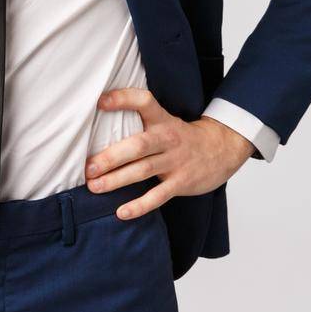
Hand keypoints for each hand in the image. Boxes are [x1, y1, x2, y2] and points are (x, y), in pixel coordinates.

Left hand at [84, 87, 255, 220]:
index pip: (144, 102)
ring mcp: (175, 161)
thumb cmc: (182, 136)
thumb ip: (140, 121)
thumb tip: (98, 125)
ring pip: (143, 171)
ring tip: (94, 187)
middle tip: (88, 167)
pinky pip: (158, 196)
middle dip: (111, 157)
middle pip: (138, 145)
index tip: (100, 102)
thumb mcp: (165, 120)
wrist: (222, 149)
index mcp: (162, 119)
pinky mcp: (181, 182)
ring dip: (117, 180)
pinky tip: (122, 212)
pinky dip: (140, 206)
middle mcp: (168, 138)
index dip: (123, 99)